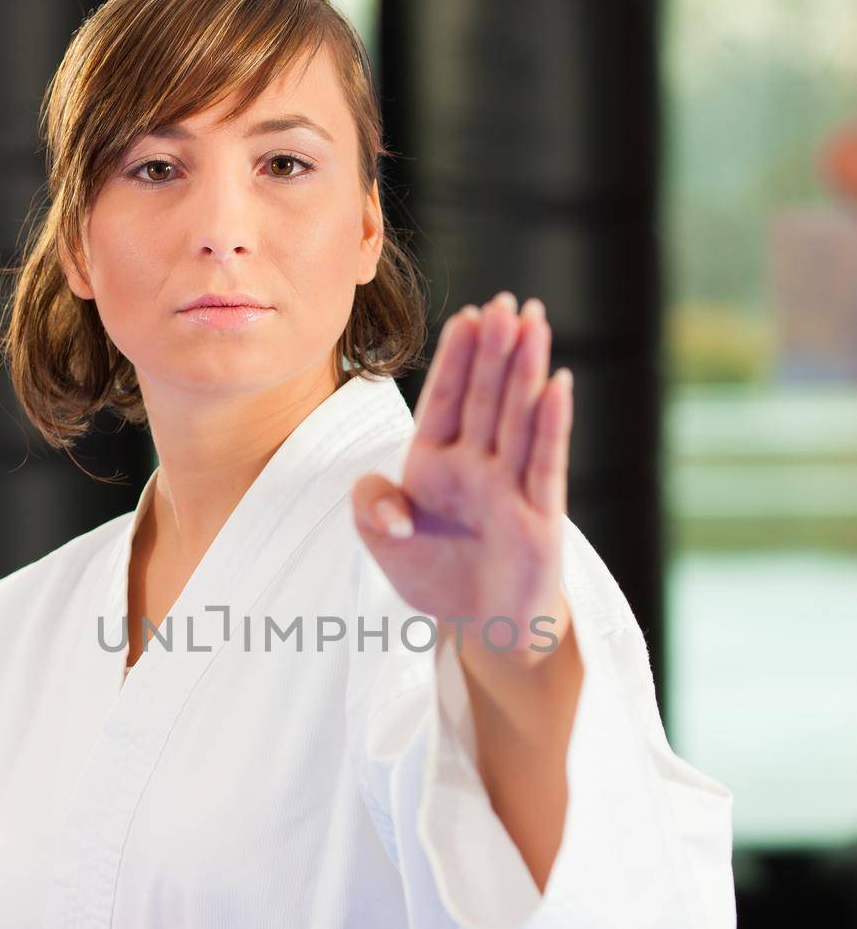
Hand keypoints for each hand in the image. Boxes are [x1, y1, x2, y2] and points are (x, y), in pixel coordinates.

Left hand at [350, 293, 573, 667]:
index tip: (466, 315)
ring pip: (519, 418)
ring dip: (526, 371)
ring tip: (535, 323)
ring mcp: (511, 487)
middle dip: (495, 349)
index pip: (446, 400)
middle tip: (507, 301)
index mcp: (435, 463)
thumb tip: (383, 499)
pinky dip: (551, 425)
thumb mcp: (385, 545)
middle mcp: (477, 466)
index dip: (456, 358)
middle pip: (487, 397)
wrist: (481, 626)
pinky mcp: (540, 516)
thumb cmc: (435, 576)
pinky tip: (557, 386)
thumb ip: (371, 511)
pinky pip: (545, 463)